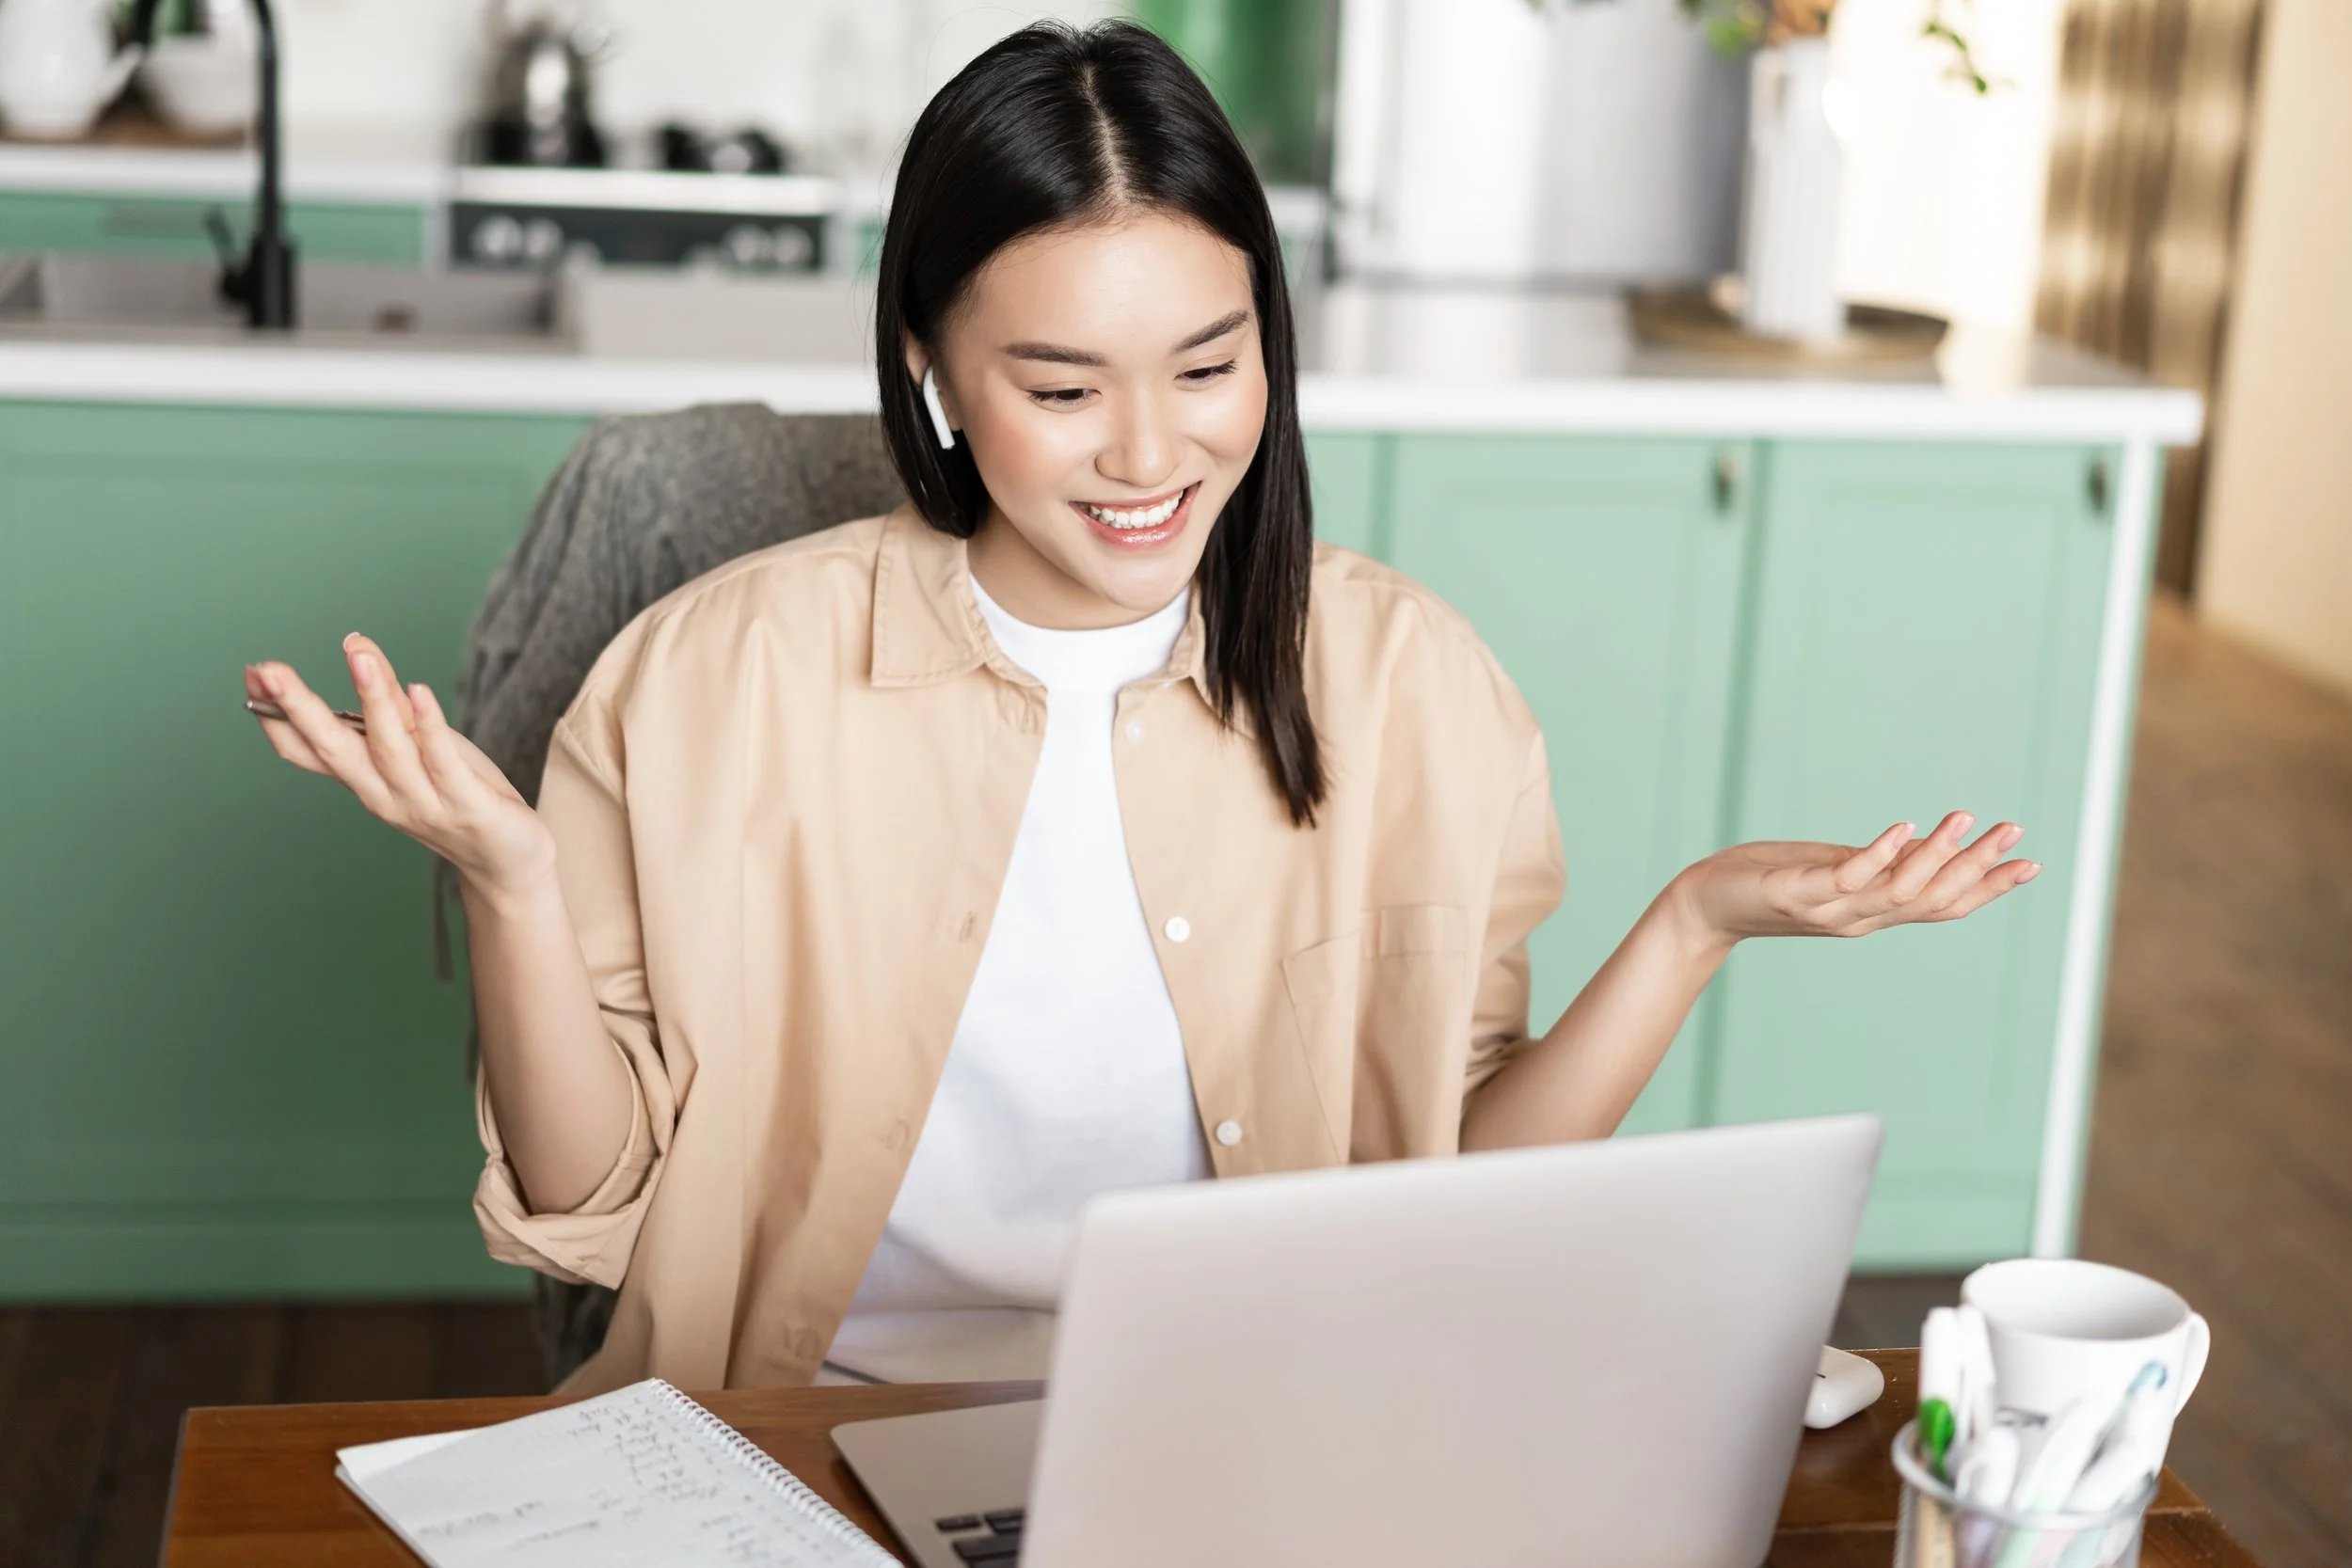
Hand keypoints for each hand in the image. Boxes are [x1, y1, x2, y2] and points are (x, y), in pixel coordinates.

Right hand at [246, 634, 554, 897]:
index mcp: (364, 781)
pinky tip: (420, 691)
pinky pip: (442, 763)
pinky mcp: (466, 805)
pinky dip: (430, 727)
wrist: (509, 860)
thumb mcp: (418, 744)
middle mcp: (383, 796)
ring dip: (373, 703)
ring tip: (360, 659)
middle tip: (271, 670)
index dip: (278, 715)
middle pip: (334, 750)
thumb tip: (358, 647)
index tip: (254, 673)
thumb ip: (388, 701)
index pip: (307, 752)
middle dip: (301, 708)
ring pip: (389, 751)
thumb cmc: (458, 794)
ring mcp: (423, 803)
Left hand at [1668, 811, 2040, 951]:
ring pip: (1897, 889)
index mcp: (1874, 912)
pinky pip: (1847, 877)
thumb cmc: (1772, 883)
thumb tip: (1936, 846)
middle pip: (1931, 898)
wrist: (1706, 906)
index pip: (1942, 904)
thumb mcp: (1838, 871)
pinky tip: (1902, 828)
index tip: (2032, 864)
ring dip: (1936, 855)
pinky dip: (1878, 853)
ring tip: (1966, 819)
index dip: (1988, 888)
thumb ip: (1885, 865)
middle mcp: (1860, 917)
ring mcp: (1830, 908)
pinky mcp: (1798, 893)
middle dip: (1977, 868)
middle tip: (2015, 832)